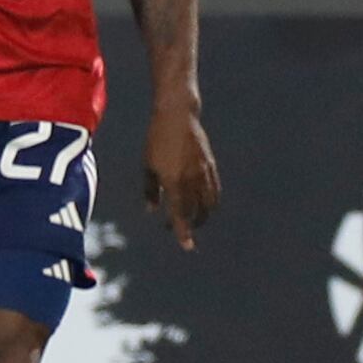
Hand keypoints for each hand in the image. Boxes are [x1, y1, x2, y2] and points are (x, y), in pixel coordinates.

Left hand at [142, 101, 219, 249]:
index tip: (188, 246)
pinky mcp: (211, 165)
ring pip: (209, 202)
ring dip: (203, 215)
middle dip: (192, 224)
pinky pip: (215, 189)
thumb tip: (152, 210)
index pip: (180, 213)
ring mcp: (204, 172)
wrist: (178, 116)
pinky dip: (211, 201)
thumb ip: (151, 190)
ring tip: (194, 219)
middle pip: (197, 211)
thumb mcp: (148, 165)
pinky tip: (203, 203)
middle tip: (180, 229)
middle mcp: (192, 179)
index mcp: (174, 180)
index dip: (183, 231)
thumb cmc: (157, 140)